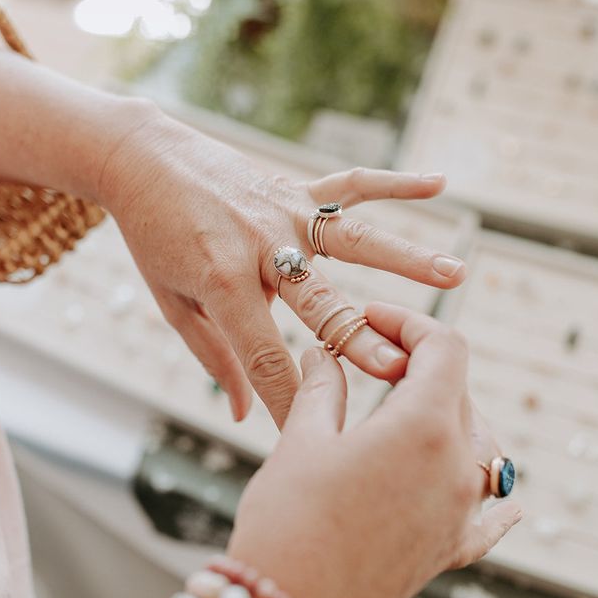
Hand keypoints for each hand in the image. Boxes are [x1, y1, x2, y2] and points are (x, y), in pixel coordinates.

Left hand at [100, 105, 465, 426]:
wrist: (142, 158)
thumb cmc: (155, 239)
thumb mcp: (174, 303)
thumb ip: (215, 357)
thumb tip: (246, 416)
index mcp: (223, 282)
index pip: (264, 356)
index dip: (288, 402)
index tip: (316, 439)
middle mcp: (262, 245)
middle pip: (320, 302)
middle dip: (359, 339)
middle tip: (399, 370)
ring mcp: (283, 212)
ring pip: (354, 239)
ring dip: (406, 259)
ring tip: (455, 276)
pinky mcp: (294, 187)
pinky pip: (350, 185)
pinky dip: (394, 184)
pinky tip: (439, 184)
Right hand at [228, 303, 521, 597]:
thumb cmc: (287, 523)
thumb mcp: (300, 441)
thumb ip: (322, 387)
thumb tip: (322, 352)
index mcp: (423, 427)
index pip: (443, 349)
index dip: (408, 323)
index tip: (370, 319)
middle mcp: (457, 467)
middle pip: (460, 392)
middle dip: (420, 364)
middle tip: (371, 357)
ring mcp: (460, 514)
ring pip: (482, 447)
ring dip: (454, 416)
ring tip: (412, 407)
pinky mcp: (449, 552)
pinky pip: (490, 519)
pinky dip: (498, 503)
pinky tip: (513, 503)